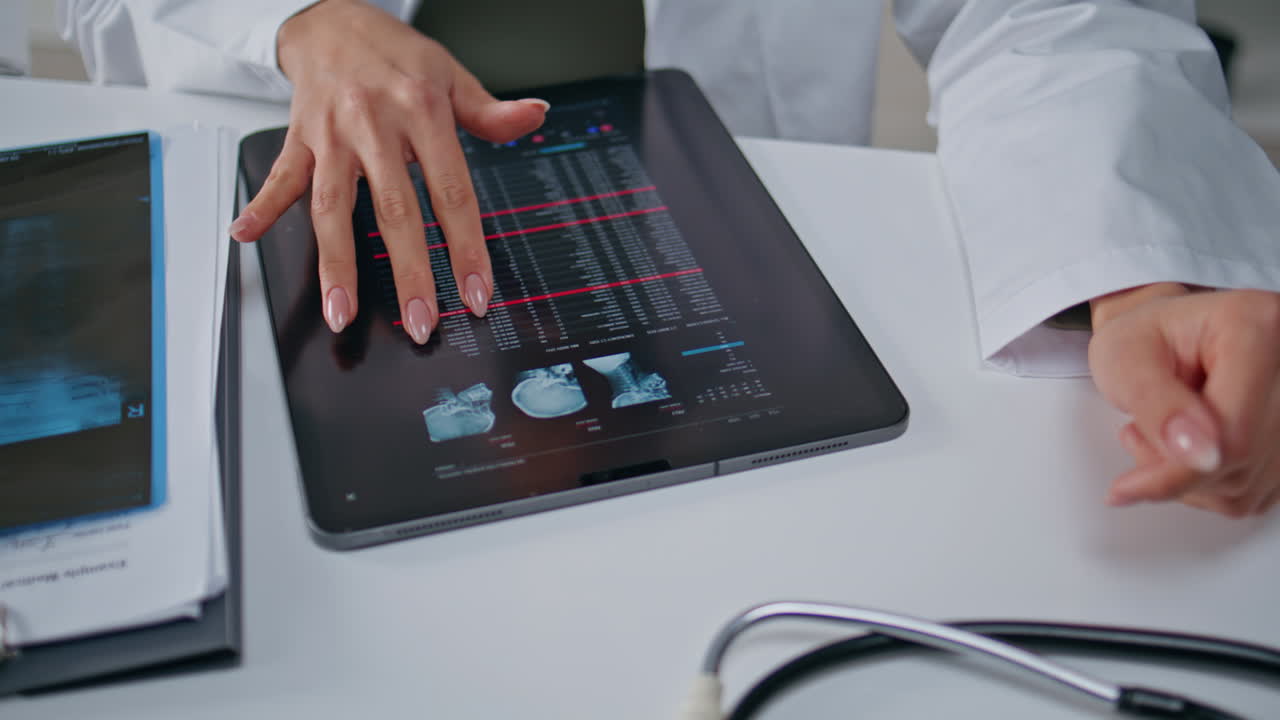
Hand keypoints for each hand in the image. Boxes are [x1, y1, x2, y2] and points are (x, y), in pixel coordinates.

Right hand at [228, 0, 548, 342]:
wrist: (333, 18)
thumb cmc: (396, 55)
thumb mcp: (451, 74)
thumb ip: (490, 111)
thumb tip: (534, 116)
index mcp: (422, 111)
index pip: (452, 192)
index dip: (465, 248)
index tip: (475, 294)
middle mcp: (375, 124)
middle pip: (394, 211)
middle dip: (408, 273)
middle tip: (420, 322)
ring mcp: (333, 134)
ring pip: (333, 206)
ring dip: (336, 264)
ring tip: (341, 311)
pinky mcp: (299, 137)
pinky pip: (280, 176)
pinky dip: (262, 205)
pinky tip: (246, 235)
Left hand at [1088, 283, 1279, 515]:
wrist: (1162, 337)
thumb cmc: (1145, 338)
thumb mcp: (1125, 358)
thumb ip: (1157, 405)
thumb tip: (1200, 456)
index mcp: (1256, 328)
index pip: (1234, 430)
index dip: (1179, 468)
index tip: (1129, 486)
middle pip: (1240, 460)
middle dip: (1172, 467)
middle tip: (1137, 432)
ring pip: (1245, 484)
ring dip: (1186, 478)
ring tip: (1161, 430)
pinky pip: (1251, 494)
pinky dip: (1207, 485)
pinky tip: (1188, 448)